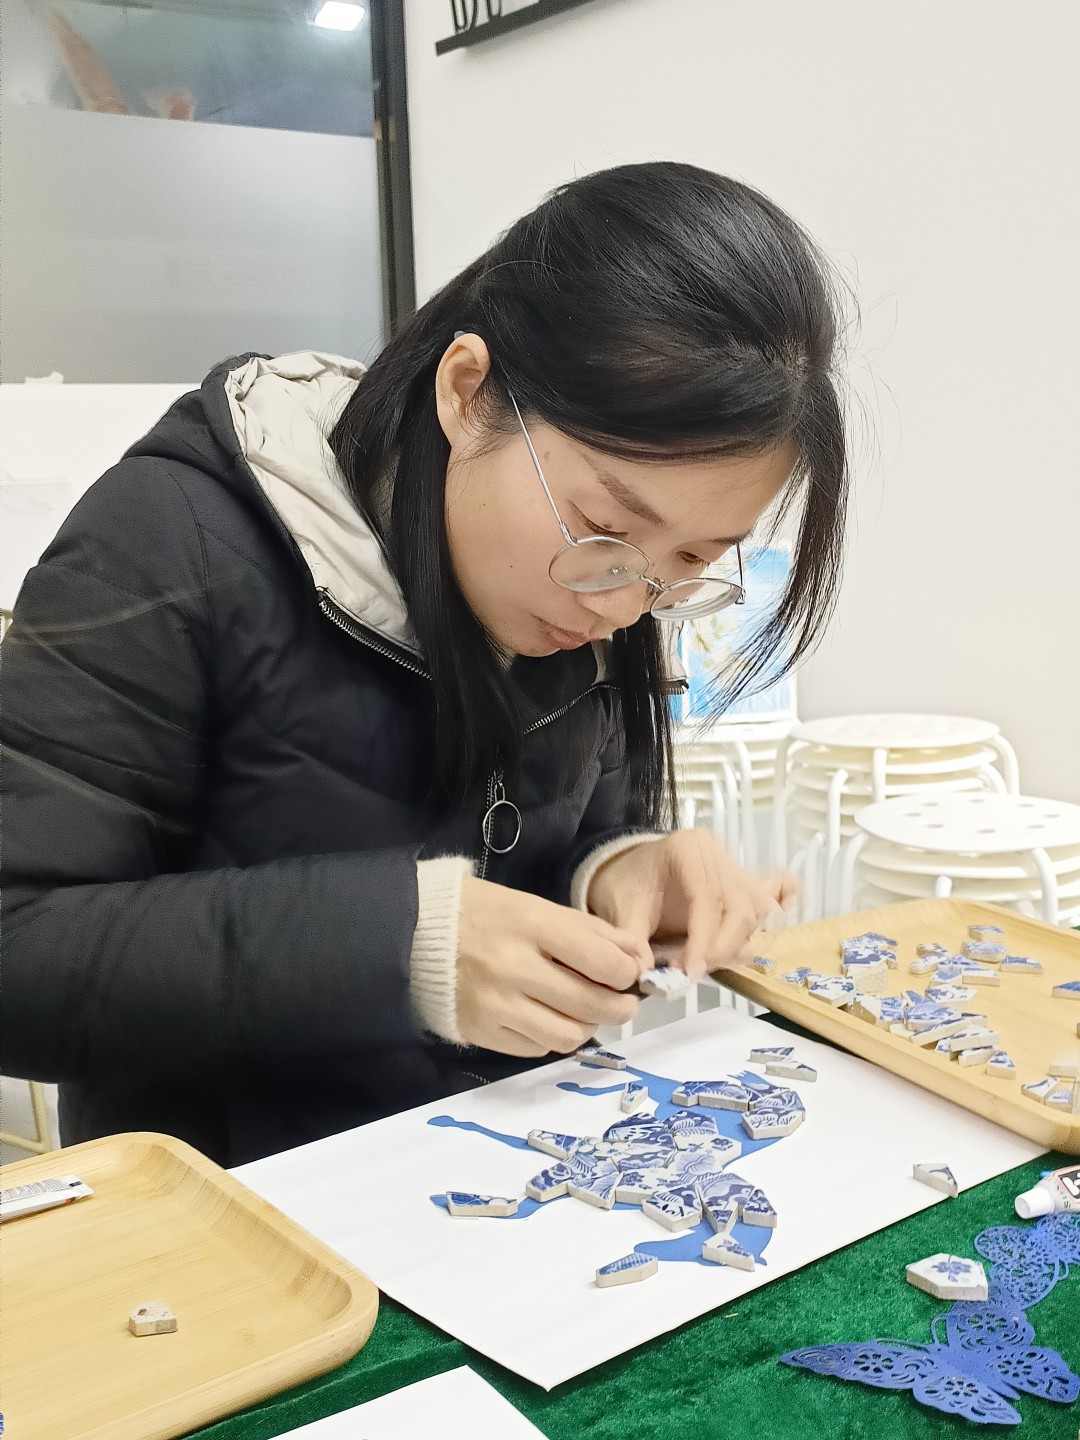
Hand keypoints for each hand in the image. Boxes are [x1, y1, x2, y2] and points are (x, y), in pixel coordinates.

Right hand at [456, 877, 650, 1056]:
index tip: (630, 972)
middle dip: (620, 1006)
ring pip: (568, 1035)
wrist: (413, 932)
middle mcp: (513, 967)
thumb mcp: (536, 906)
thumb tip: (638, 959)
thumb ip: (590, 931)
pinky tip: (546, 1016)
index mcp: (531, 925)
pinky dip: (551, 1036)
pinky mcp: (481, 1032)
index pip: (603, 962)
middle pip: (591, 1004)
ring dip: (587, 1026)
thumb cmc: (483, 913)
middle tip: (623, 1000)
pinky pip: (536, 1049)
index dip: (629, 973)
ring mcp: (495, 1004)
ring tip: (583, 1010)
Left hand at [586, 831, 796, 980]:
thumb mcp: (620, 909)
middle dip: (724, 946)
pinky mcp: (741, 880)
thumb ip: (633, 941)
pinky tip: (765, 929)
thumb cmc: (624, 884)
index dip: (705, 939)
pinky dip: (775, 911)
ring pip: (757, 907)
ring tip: (710, 961)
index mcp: (687, 848)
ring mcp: (733, 865)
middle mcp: (716, 852)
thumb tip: (650, 974)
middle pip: (740, 904)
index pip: (707, 896)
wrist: (626, 868)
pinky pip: (770, 893)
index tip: (692, 971)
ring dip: (740, 942)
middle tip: (696, 971)